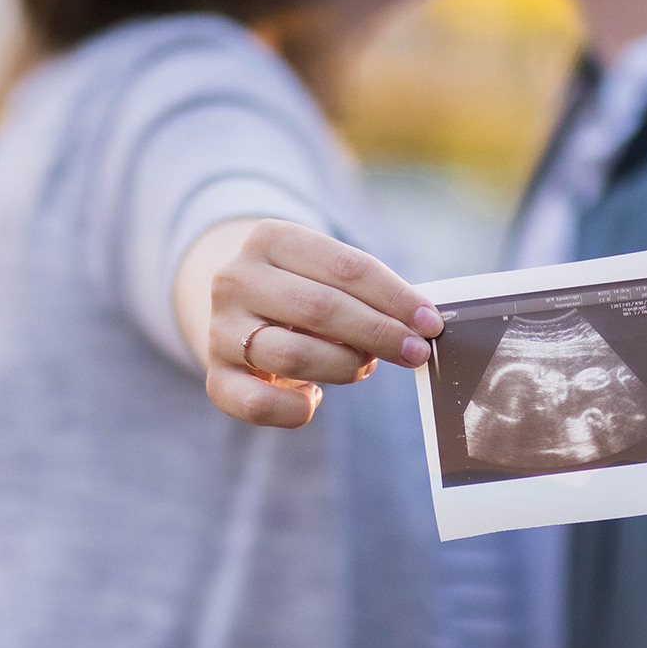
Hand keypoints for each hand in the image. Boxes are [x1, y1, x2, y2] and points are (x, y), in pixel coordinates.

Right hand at [202, 219, 442, 429]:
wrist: (237, 311)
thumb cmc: (303, 292)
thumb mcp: (327, 274)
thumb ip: (367, 292)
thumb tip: (422, 325)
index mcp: (270, 238)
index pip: (346, 266)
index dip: (395, 297)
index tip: (431, 324)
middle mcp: (236, 278)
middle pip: (321, 309)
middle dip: (378, 334)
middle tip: (415, 353)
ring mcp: (220, 329)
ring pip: (293, 356)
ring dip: (344, 367)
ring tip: (363, 367)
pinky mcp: (215, 376)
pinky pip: (260, 404)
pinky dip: (297, 409)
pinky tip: (313, 399)